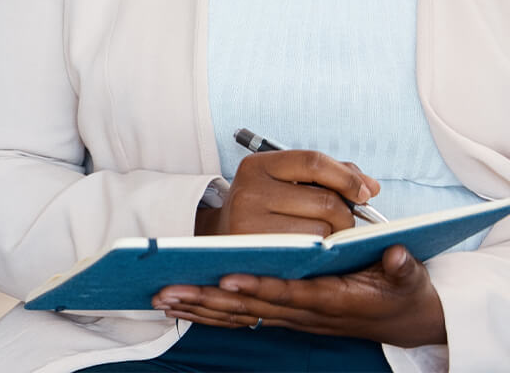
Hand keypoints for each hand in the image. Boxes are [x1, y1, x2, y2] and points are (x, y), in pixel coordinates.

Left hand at [154, 245, 445, 347]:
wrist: (405, 318)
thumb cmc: (403, 292)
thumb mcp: (410, 278)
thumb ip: (402, 267)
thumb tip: (396, 254)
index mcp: (332, 299)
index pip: (290, 294)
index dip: (259, 287)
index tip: (228, 278)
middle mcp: (306, 312)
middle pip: (251, 307)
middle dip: (209, 300)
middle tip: (169, 290)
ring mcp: (293, 316)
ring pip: (239, 315)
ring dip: (199, 308)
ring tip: (161, 298)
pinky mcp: (285, 314)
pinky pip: (241, 317)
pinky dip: (210, 313)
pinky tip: (181, 306)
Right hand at [199, 150, 378, 237]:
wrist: (222, 239)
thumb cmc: (264, 209)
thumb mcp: (285, 182)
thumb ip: (329, 176)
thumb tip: (371, 187)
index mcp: (257, 165)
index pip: (313, 162)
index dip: (347, 177)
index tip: (365, 192)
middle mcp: (249, 189)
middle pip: (325, 200)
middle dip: (345, 214)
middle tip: (341, 222)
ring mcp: (249, 220)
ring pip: (321, 229)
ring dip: (331, 236)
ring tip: (317, 235)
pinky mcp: (258, 249)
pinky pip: (310, 250)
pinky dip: (319, 251)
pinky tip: (310, 248)